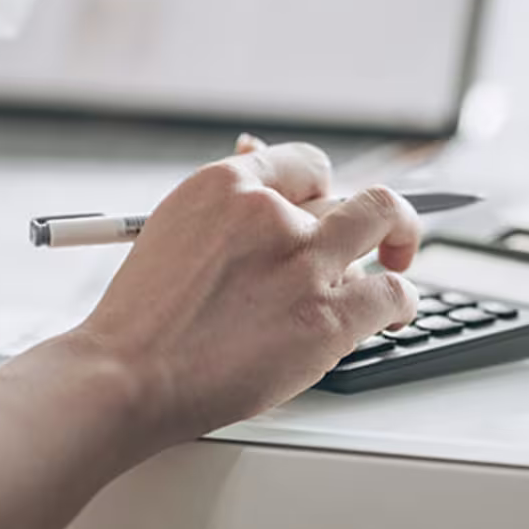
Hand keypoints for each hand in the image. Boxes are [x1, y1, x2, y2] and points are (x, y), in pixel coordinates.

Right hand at [71, 140, 421, 443]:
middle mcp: (272, 214)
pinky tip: (396, 313)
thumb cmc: (142, 316)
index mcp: (228, 184)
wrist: (125, 376)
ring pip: (381, 228)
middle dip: (371, 216)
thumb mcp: (173, 228)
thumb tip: (257, 153)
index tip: (330, 209)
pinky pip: (394, 291)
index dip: (324, 190)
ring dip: (385, 255)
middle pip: (352, 193)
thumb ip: (227, 200)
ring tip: (382, 277)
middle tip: (382, 236)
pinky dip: (403, 301)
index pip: (307, 165)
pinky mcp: (327, 317)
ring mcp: (304, 264)